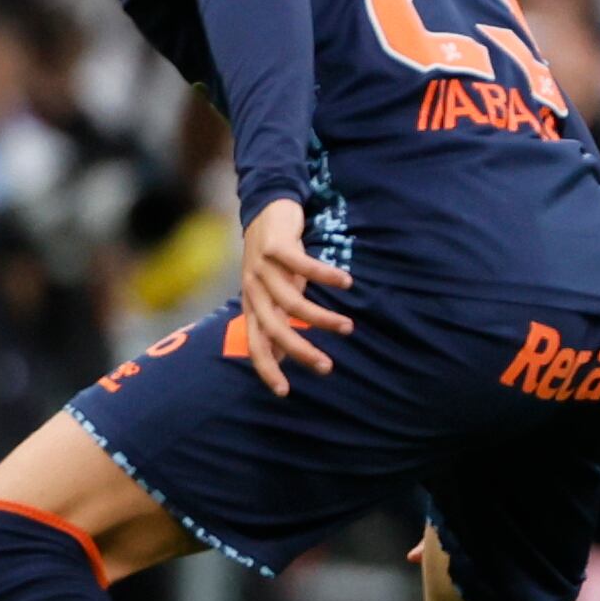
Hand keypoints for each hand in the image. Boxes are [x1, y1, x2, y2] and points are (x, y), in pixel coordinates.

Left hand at [237, 197, 353, 396]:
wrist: (266, 208)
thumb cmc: (274, 258)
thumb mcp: (272, 291)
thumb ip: (276, 318)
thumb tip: (283, 356)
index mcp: (252, 303)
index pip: (255, 343)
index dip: (267, 367)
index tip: (284, 392)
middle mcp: (254, 289)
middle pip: (274, 328)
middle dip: (300, 351)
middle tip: (326, 367)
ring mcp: (262, 267)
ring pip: (291, 302)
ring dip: (320, 318)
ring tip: (347, 328)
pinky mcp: (276, 246)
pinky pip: (303, 266)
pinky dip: (326, 276)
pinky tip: (347, 283)